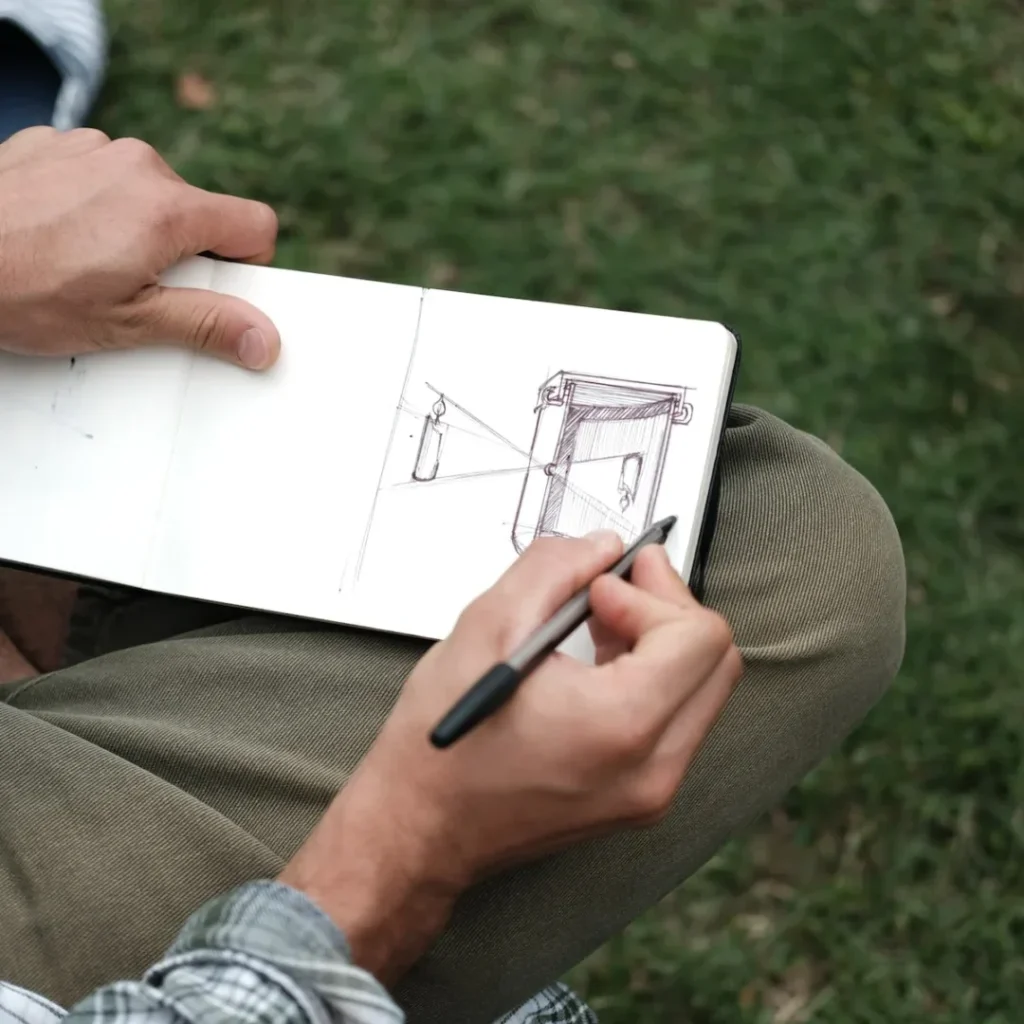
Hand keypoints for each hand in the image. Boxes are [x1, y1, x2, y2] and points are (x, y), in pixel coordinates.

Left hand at [0, 127, 279, 368]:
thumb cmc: (23, 292)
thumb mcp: (128, 324)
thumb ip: (207, 325)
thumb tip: (264, 340)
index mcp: (167, 209)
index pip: (255, 224)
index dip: (246, 262)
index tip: (215, 285)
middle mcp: (137, 165)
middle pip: (197, 210)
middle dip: (179, 250)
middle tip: (133, 285)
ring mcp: (93, 148)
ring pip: (149, 192)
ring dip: (135, 225)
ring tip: (88, 260)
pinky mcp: (56, 143)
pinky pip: (103, 174)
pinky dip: (94, 203)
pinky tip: (61, 233)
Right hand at [280, 533, 741, 980]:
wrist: (420, 828)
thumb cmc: (442, 746)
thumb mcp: (487, 628)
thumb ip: (554, 569)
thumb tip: (602, 549)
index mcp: (620, 725)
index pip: (699, 636)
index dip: (652, 593)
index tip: (601, 587)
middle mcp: (651, 769)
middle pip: (716, 661)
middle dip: (667, 609)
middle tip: (614, 589)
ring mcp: (650, 791)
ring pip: (704, 689)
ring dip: (662, 641)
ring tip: (600, 625)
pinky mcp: (641, 797)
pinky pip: (679, 720)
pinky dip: (653, 678)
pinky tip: (601, 662)